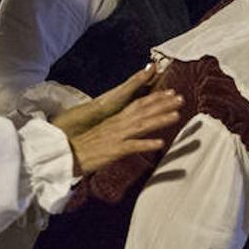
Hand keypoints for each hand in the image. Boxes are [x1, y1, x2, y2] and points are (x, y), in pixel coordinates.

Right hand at [51, 69, 182, 174]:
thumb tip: (133, 127)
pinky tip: (160, 143)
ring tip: (177, 115)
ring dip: (160, 120)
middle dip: (163, 104)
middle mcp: (118, 124)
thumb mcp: (105, 133)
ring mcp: (117, 136)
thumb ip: (120, 128)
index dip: (155, 98)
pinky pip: (133, 146)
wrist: (68, 155)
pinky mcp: (115, 150)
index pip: (138, 104)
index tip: (170, 92)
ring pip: (142, 125)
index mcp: (116, 119)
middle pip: (144, 110)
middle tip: (180, 98)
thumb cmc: (86, 146)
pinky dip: (147, 144)